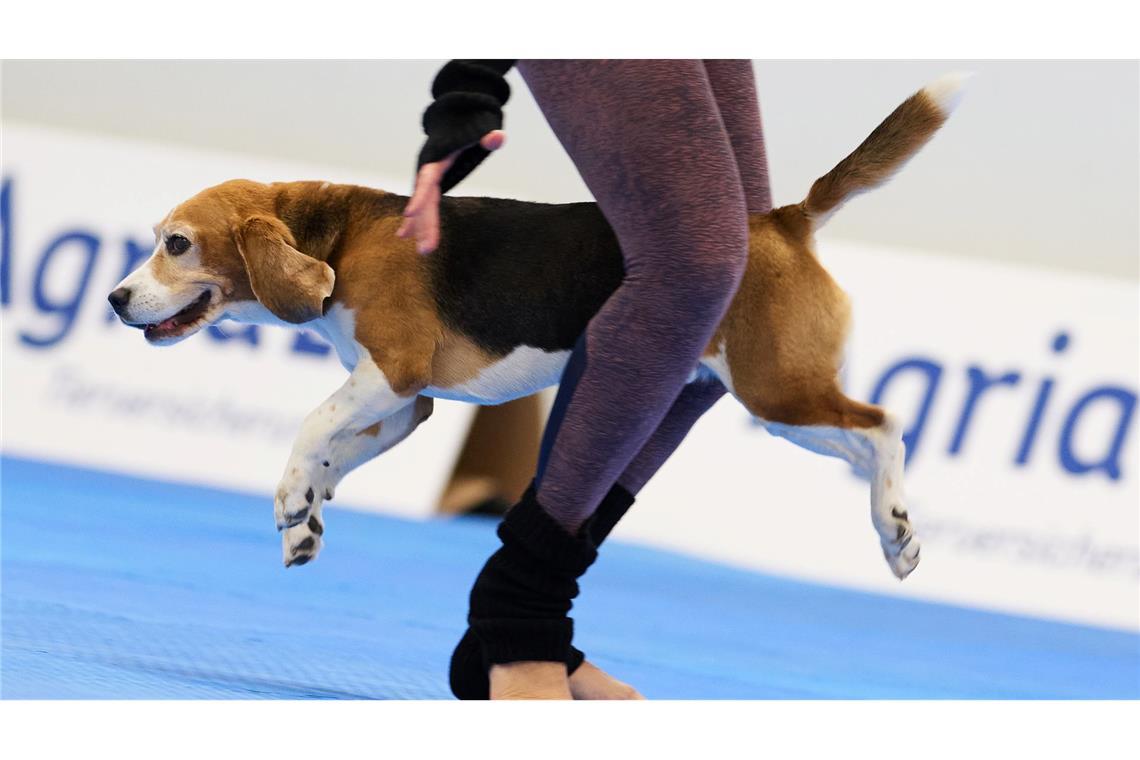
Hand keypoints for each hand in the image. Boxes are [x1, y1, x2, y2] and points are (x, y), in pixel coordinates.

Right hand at [396, 130, 505, 253]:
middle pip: (425, 201)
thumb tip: (497, 137)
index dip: (418, 197)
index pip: (426, 180)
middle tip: (426, 250)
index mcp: (436, 159)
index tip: (409, 214)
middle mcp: (427, 170)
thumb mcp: (479, 128)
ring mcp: (427, 178)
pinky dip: (414, 220)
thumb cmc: (468, 124)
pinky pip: (423, 204)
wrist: (454, 117)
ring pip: (423, 206)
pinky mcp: (431, 183)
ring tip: (422, 251)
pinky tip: (405, 236)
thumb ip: (487, 135)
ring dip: (420, 227)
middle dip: (424, 224)